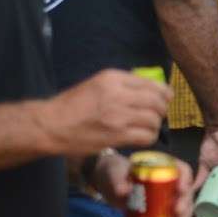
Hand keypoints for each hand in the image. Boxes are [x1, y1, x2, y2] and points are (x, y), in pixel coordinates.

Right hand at [44, 69, 171, 154]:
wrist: (52, 125)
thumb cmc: (74, 105)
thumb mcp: (97, 84)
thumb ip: (122, 85)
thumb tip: (150, 88)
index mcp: (113, 78)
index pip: (152, 84)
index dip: (164, 94)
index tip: (165, 99)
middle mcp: (118, 94)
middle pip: (157, 102)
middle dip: (161, 110)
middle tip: (156, 116)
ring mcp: (119, 115)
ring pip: (154, 120)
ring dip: (155, 126)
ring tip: (147, 128)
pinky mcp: (118, 135)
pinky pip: (147, 136)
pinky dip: (149, 138)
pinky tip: (142, 137)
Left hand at [91, 153, 193, 216]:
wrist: (109, 184)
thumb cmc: (115, 172)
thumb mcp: (115, 172)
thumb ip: (118, 180)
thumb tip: (124, 191)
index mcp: (164, 167)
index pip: (182, 170)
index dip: (186, 180)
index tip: (181, 190)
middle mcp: (171, 182)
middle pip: (186, 192)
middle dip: (185, 204)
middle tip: (178, 212)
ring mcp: (169, 198)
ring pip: (184, 207)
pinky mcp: (163, 212)